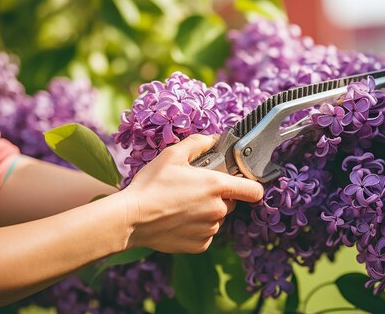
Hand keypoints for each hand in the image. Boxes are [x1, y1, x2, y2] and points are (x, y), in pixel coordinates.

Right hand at [118, 134, 263, 253]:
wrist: (130, 219)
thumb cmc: (151, 185)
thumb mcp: (172, 155)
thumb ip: (198, 143)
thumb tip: (215, 138)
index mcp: (217, 186)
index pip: (254, 190)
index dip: (250, 186)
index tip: (240, 184)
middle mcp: (218, 210)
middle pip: (230, 203)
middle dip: (218, 197)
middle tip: (194, 191)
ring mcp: (209, 230)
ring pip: (216, 219)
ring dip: (206, 213)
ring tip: (181, 206)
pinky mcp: (199, 246)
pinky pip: (205, 235)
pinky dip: (195, 229)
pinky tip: (177, 221)